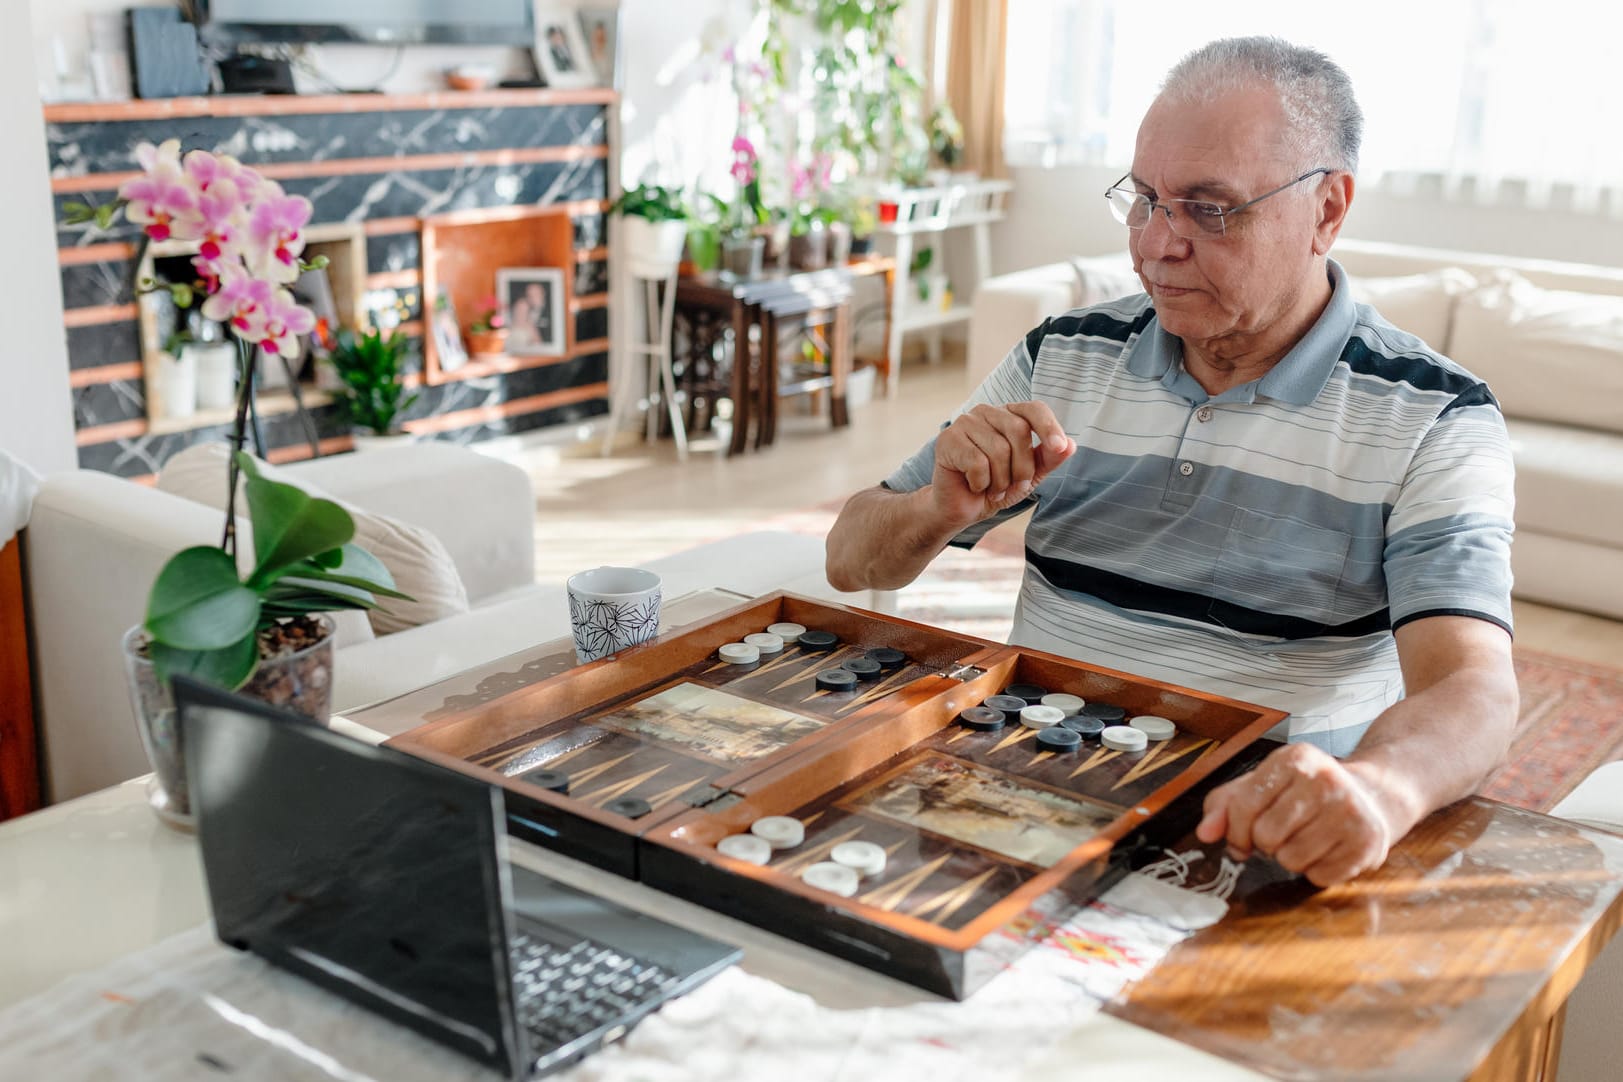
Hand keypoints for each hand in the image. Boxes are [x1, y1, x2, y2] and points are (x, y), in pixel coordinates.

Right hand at [930, 401, 1075, 528]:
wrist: (961, 508)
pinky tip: (974, 485)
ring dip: (1001, 480)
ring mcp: (965, 422)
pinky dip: (981, 483)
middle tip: (1014, 485)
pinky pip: (977, 462)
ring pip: (998, 449)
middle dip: (1023, 467)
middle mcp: (986, 412)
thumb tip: (1070, 445)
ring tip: (993, 488)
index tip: (1059, 446)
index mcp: (1008, 415)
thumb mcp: (1030, 475)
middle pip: (1019, 430)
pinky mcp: (948, 439)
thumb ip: (1049, 459)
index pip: (1034, 409)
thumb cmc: (996, 486)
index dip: (1049, 426)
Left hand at [1196, 743, 1399, 886]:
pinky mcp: (1368, 843)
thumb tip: (1204, 833)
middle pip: (1266, 835)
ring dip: (1290, 858)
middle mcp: (1326, 780)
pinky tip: (1326, 849)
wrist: (1370, 796)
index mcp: (1295, 758)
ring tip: (1305, 839)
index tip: (1242, 835)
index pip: (1244, 805)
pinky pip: (1319, 876)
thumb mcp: (1261, 786)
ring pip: (1291, 859)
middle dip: (1266, 843)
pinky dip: (1316, 870)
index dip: (1235, 830)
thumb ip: (1223, 806)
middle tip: (1282, 833)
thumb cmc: (1304, 793)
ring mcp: (1351, 811)